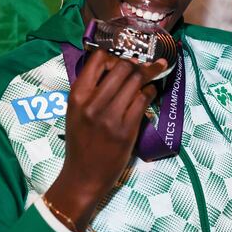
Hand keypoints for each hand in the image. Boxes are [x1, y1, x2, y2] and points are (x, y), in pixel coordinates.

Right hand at [45, 50, 165, 230]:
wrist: (83, 176)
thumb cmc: (81, 142)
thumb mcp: (76, 111)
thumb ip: (91, 89)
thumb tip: (118, 66)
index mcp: (77, 96)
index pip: (98, 58)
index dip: (115, 55)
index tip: (125, 59)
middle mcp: (93, 103)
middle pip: (123, 67)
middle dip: (138, 64)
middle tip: (147, 65)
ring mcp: (111, 116)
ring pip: (136, 81)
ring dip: (149, 74)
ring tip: (155, 72)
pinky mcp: (127, 129)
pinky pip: (144, 99)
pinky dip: (150, 92)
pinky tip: (150, 92)